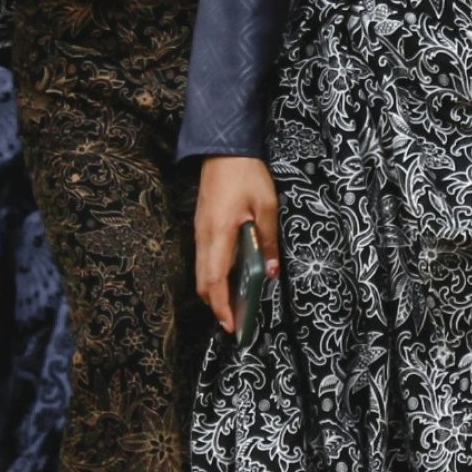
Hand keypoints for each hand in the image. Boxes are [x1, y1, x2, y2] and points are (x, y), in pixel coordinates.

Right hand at [195, 155, 279, 327]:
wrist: (224, 146)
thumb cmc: (247, 173)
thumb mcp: (266, 206)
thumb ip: (268, 240)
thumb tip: (271, 272)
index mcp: (219, 233)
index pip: (214, 280)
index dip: (221, 306)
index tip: (232, 325)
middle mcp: (203, 236)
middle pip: (203, 282)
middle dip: (217, 306)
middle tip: (237, 323)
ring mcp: (200, 231)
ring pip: (202, 272)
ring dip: (215, 292)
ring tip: (236, 306)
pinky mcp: (202, 226)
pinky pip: (204, 259)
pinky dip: (214, 276)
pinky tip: (232, 279)